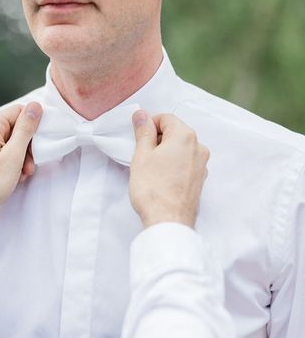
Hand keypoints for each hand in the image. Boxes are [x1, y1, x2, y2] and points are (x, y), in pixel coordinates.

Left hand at [0, 102, 42, 240]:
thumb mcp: (13, 156)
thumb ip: (25, 129)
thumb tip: (35, 106)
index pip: (18, 111)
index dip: (32, 126)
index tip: (39, 144)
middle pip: (15, 128)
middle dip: (27, 146)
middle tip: (30, 166)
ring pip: (10, 143)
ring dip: (21, 157)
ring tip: (22, 174)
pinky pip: (2, 153)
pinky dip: (11, 163)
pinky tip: (14, 177)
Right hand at [129, 110, 208, 228]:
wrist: (168, 221)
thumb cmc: (153, 188)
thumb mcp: (142, 156)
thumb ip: (143, 132)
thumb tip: (142, 115)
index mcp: (185, 136)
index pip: (166, 118)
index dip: (149, 124)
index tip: (137, 137)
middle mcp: (198, 147)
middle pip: (175, 132)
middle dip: (157, 139)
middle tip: (141, 155)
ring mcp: (201, 164)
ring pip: (180, 149)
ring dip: (165, 153)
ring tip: (150, 169)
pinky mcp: (199, 179)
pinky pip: (185, 163)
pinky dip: (172, 164)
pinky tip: (160, 178)